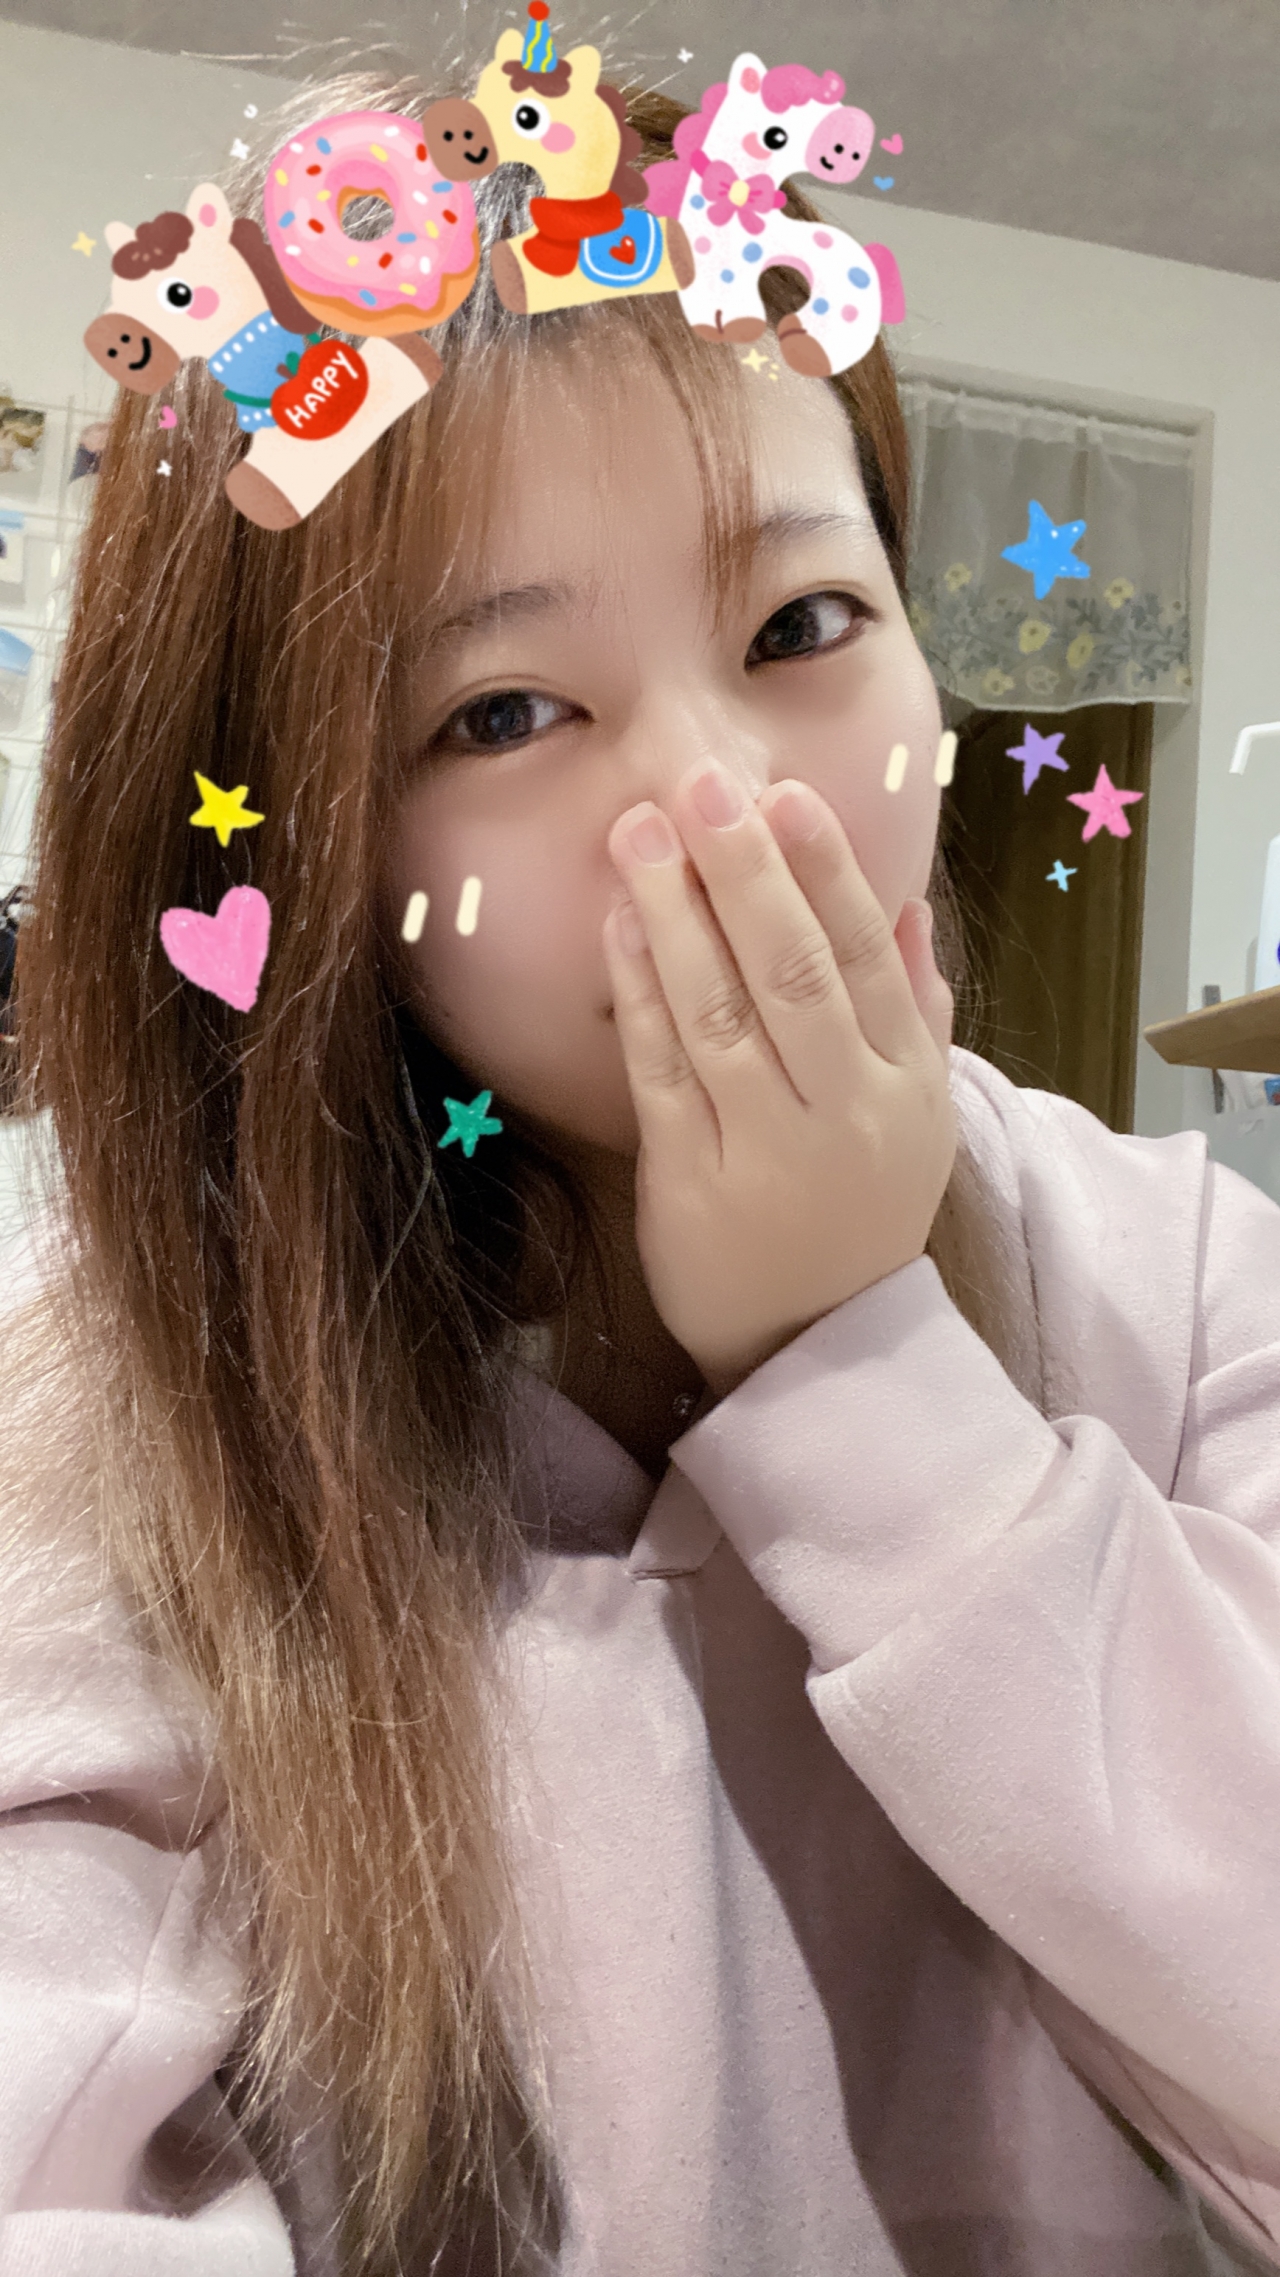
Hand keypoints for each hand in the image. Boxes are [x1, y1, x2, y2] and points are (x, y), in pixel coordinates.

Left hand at [603, 764, 956, 1395]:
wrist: (818, 1346)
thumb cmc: (862, 1209)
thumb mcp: (920, 1114)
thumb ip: (918, 1008)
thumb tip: (909, 905)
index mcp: (907, 1084)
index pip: (866, 959)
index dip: (827, 872)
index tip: (784, 797)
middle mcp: (845, 1114)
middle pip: (794, 974)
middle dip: (746, 874)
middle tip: (700, 787)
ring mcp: (767, 1152)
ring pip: (722, 1016)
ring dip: (677, 916)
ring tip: (639, 836)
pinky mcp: (694, 1185)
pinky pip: (664, 1074)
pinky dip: (641, 995)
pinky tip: (620, 928)